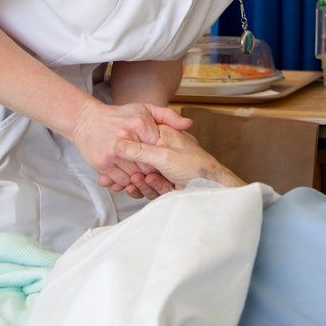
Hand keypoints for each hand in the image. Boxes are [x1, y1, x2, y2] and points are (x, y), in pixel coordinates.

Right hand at [70, 100, 191, 191]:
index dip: (163, 158)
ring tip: (143, 177)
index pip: (159, 148)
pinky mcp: (102, 163)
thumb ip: (168, 116)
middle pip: (148, 165)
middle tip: (156, 173)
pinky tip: (130, 179)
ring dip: (140, 180)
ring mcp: (113, 152)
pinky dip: (127, 183)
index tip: (163, 161)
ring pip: (135, 176)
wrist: (86, 120)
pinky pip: (120, 181)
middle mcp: (126, 137)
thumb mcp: (145, 109)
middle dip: (153, 172)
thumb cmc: (119, 116)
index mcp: (140, 124)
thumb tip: (189, 124)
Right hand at [114, 126, 245, 189]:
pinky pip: (148, 187)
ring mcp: (162, 168)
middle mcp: (161, 151)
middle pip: (137, 162)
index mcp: (162, 137)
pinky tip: (142, 188)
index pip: (137, 141)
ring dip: (139, 182)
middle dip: (131, 171)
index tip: (115, 158)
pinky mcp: (163, 182)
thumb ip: (139, 150)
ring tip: (136, 182)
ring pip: (142, 177)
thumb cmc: (193, 165)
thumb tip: (116, 142)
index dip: (126, 153)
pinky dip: (146, 188)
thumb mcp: (163, 155)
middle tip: (128, 175)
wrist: (210, 185)